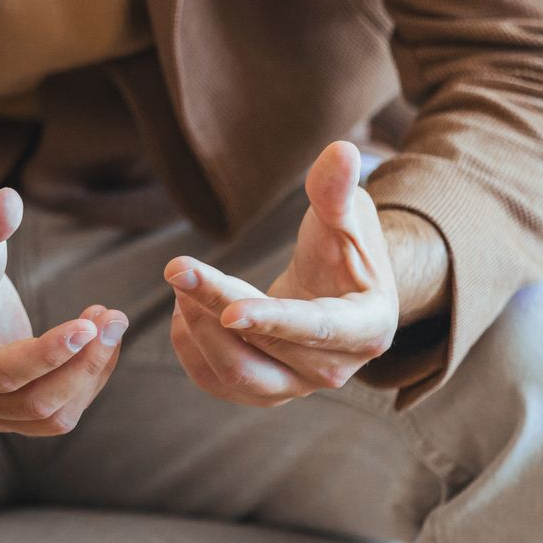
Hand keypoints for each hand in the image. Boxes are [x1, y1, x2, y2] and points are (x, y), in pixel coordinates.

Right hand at [0, 191, 127, 435]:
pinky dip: (89, 381)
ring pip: (52, 415)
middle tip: (113, 316)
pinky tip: (100, 340)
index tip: (87, 325)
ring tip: (110, 321)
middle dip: (83, 363)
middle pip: (33, 401)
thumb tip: (10, 202)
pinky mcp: (11, 408)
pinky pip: (59, 413)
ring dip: (92, 374)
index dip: (45, 355)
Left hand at [166, 141, 399, 405]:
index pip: (316, 328)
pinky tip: (181, 312)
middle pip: (263, 346)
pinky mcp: (264, 392)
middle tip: (175, 267)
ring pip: (236, 373)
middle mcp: (335, 369)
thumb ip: (337, 191)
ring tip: (179, 284)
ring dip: (198, 330)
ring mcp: (298, 387)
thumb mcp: (346, 217)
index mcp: (367, 328)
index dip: (272, 320)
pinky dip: (190, 349)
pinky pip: (216, 383)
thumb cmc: (345, 249)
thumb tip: (342, 150)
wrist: (339, 292)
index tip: (228, 308)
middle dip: (214, 305)